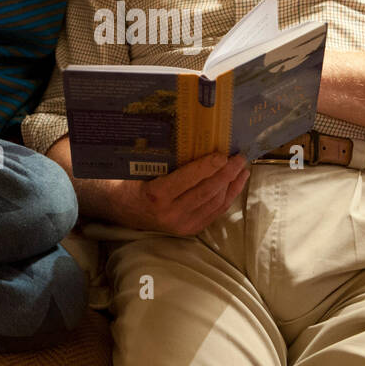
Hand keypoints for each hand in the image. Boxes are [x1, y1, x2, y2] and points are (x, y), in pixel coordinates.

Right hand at [122, 152, 249, 236]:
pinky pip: (214, 213)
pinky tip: (235, 184)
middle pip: (206, 192)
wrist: (122, 209)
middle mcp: (170, 213)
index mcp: (156, 195)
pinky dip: (227, 197)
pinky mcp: (189, 230)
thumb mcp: (141, 167)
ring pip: (215, 203)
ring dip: (232, 185)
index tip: (222, 154)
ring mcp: (181, 225)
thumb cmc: (132, 181)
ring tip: (242, 168)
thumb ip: (164, 158)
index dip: (207, 166)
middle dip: (227, 173)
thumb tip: (192, 136)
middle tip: (239, 157)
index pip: (187, 180)